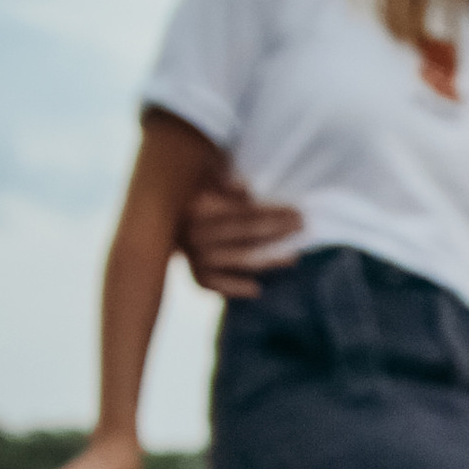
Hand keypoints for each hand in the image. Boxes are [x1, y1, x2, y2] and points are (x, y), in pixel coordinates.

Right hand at [178, 174, 303, 296]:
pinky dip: (234, 288)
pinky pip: (214, 284)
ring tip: (291, 256)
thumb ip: (228, 184)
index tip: (297, 214)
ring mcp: (194, 255)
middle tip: (302, 228)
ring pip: (237, 259)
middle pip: (245, 235)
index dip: (272, 215)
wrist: (167, 218)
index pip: (244, 213)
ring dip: (267, 259)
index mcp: (199, 207)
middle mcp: (195, 232)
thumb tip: (246, 188)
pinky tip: (257, 288)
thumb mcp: (209, 179)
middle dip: (277, 232)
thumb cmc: (198, 194)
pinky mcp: (195, 272)